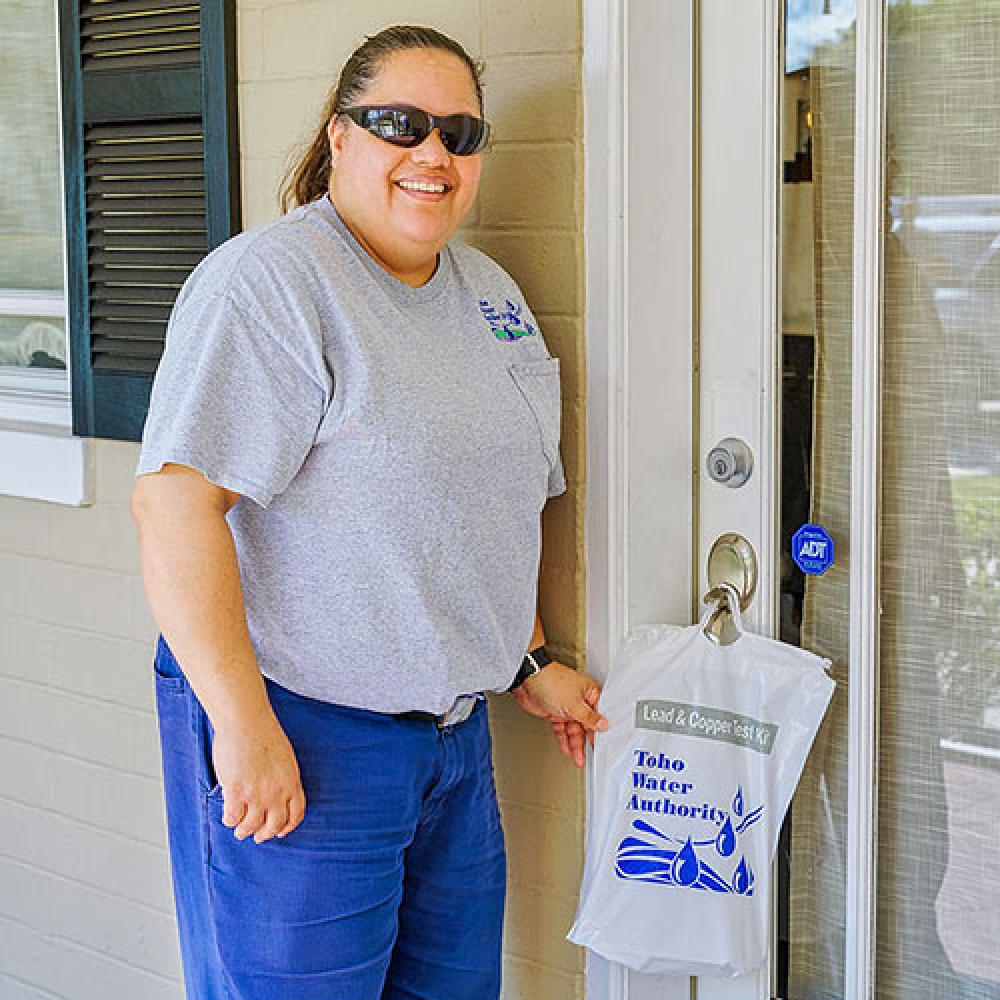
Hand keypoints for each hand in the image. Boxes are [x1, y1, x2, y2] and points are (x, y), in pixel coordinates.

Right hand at [211, 712, 306, 843]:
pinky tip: (228, 817)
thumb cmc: (264, 733)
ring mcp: (256, 794)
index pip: (296, 813)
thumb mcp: (284, 757)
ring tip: (239, 830)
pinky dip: (230, 820)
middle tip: (258, 836)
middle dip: (265, 834)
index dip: (288, 826)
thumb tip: (277, 789)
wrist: (246, 723)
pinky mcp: (236, 792)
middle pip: (274, 825)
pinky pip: (232, 817)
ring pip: (251, 826)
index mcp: (291, 781)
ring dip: (244, 831)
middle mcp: (277, 792)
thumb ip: (282, 776)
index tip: (281, 831)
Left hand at [511, 662, 607, 767]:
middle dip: (586, 741)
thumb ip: (589, 717)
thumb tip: (604, 724)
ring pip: (573, 729)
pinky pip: (561, 729)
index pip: (599, 715)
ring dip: (575, 744)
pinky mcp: (554, 713)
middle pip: (586, 725)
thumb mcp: (574, 703)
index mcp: (589, 693)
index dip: (600, 730)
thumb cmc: (551, 682)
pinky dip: (563, 739)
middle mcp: (579, 700)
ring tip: (577, 758)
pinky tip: (566, 749)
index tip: (601, 745)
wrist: (526, 680)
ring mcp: (566, 707)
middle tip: (588, 756)